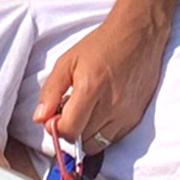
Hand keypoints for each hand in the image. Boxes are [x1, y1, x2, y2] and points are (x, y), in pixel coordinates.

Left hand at [34, 2, 169, 151]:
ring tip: (84, 112)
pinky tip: (99, 113)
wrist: (139, 35)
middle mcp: (111, 106)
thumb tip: (40, 118)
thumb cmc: (101, 45)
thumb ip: (51, 91)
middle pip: (82, 140)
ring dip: (86, 134)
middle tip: (69, 111)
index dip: (57, 128)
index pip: (69, 130)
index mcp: (91, 89)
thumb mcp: (67, 61)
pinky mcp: (136, 118)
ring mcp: (126, 114)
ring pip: (98, 144)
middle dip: (70, 130)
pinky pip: (113, 139)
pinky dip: (102, 133)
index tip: (54, 117)